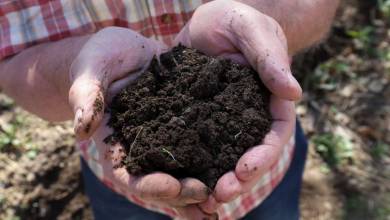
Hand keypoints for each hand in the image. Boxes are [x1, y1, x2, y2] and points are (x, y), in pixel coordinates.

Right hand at [69, 27, 214, 218]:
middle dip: (184, 193)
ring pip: (186, 170)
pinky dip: (218, 159)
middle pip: (162, 181)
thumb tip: (82, 129)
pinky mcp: (189, 123)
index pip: (130, 175)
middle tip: (208, 199)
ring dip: (205, 188)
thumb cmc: (102, 57)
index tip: (172, 187)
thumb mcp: (92, 69)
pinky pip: (204, 143)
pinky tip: (238, 165)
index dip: (149, 185)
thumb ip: (87, 95)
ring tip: (226, 197)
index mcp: (118, 144)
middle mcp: (145, 148)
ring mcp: (169, 137)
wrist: (128, 50)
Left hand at [175, 0, 297, 212]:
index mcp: (268, 99)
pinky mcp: (197, 118)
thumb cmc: (236, 19)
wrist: (207, 22)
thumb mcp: (251, 30)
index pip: (274, 133)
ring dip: (214, 179)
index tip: (244, 170)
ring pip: (222, 155)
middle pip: (249, 153)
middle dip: (237, 179)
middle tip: (218, 196)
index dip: (263, 155)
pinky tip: (177, 178)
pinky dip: (190, 163)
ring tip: (200, 199)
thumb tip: (294, 93)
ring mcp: (221, 119)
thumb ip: (270, 57)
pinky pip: (195, 143)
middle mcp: (247, 115)